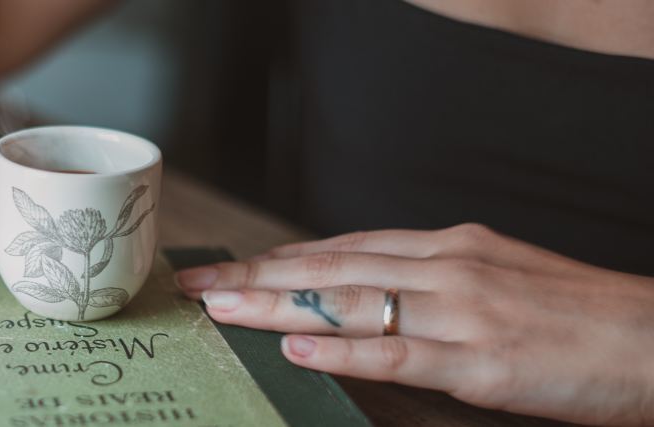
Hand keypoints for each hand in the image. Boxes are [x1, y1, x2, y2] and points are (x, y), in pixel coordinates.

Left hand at [176, 223, 653, 424]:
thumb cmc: (580, 315)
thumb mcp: (498, 276)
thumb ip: (432, 278)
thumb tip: (368, 284)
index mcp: (450, 248)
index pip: (344, 246)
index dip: (280, 257)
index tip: (231, 266)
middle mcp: (447, 268)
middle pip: (330, 268)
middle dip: (256, 276)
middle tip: (197, 284)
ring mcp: (461, 312)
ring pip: (350, 303)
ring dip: (278, 306)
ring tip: (220, 309)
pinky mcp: (482, 361)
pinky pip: (400, 352)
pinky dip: (344, 349)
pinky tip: (299, 350)